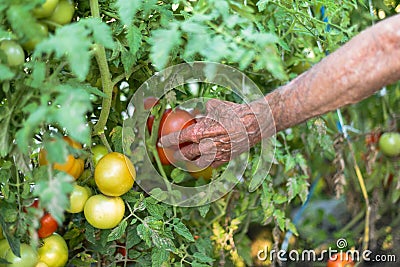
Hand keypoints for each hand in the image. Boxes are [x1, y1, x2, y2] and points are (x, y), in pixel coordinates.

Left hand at [159, 98, 274, 166]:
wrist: (254, 123)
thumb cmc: (233, 112)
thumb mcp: (214, 106)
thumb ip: (202, 112)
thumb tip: (195, 113)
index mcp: (199, 132)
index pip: (177, 139)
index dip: (166, 141)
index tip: (160, 142)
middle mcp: (204, 146)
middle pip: (184, 154)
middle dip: (175, 154)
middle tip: (171, 153)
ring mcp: (215, 155)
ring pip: (196, 162)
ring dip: (188, 161)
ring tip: (184, 159)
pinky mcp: (225, 159)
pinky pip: (210, 164)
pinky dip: (204, 162)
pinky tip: (202, 160)